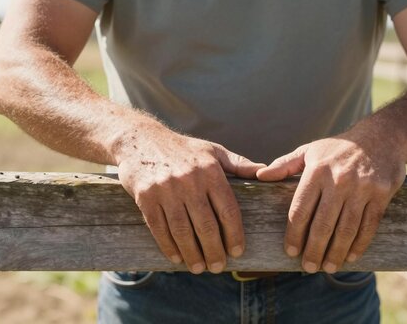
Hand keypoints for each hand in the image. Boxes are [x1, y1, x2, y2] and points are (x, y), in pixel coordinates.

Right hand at [116, 127, 264, 273]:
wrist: (141, 139)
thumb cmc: (183, 149)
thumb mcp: (212, 150)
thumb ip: (238, 164)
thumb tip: (265, 171)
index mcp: (210, 171)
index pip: (227, 209)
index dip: (234, 234)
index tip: (237, 251)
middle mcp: (189, 180)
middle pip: (206, 225)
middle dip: (214, 250)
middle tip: (218, 267)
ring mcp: (166, 189)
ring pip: (182, 230)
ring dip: (192, 253)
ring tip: (199, 268)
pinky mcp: (146, 197)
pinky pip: (159, 227)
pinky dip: (169, 246)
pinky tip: (177, 257)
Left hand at [256, 129, 405, 273]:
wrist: (382, 136)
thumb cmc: (339, 147)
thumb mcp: (310, 150)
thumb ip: (284, 165)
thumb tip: (259, 176)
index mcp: (317, 171)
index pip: (301, 209)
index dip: (294, 234)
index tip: (291, 251)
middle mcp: (339, 180)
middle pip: (323, 224)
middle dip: (314, 249)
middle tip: (308, 267)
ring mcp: (362, 188)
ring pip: (346, 229)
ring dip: (336, 252)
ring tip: (328, 267)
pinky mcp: (381, 194)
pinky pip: (368, 225)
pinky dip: (359, 244)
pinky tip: (351, 256)